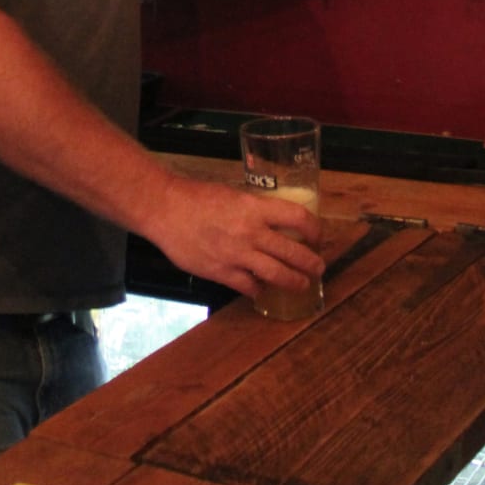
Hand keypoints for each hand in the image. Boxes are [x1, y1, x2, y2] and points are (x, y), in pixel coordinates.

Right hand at [147, 174, 324, 300]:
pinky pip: (248, 286)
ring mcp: (237, 255)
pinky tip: (261, 290)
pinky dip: (258, 289)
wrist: (165, 209)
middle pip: (293, 252)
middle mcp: (251, 232)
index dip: (314, 229)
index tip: (318, 236)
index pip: (298, 218)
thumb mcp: (233, 194)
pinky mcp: (221, 272)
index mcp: (255, 207)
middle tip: (319, 267)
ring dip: (294, 281)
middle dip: (311, 263)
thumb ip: (253, 209)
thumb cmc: (197, 196)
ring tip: (302, 285)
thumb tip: (271, 221)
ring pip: (276, 274)